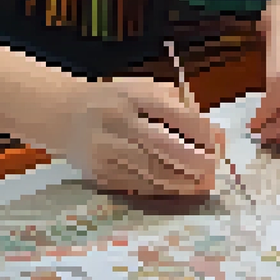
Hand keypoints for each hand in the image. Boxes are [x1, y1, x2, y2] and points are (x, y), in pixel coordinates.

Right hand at [64, 77, 222, 196]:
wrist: (61, 112)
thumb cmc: (116, 101)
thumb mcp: (144, 90)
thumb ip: (179, 108)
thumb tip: (215, 136)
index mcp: (131, 94)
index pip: (173, 113)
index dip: (200, 131)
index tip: (218, 143)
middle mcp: (115, 119)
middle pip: (161, 144)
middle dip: (193, 160)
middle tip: (213, 169)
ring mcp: (103, 147)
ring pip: (149, 170)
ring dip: (181, 180)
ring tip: (202, 183)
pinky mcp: (96, 170)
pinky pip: (135, 183)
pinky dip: (161, 188)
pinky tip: (179, 189)